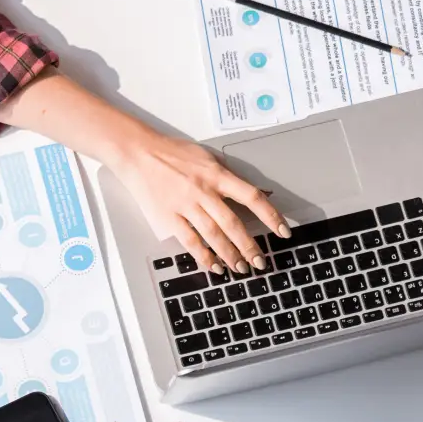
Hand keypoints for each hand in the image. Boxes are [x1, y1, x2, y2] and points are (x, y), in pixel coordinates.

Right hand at [113, 125, 291, 273]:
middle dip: (250, 246)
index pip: (251, 196)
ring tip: (241, 269)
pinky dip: (204, 256)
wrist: (139, 152)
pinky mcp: (169, 217)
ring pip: (213, 235)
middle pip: (233, 222)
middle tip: (261, 262)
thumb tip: (261, 192)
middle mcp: (204, 190)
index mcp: (217, 174)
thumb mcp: (208, 157)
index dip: (270, 215)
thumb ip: (232, 176)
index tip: (283, 231)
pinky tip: (214, 266)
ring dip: (230, 255)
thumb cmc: (174, 153)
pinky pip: (190, 241)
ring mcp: (186, 205)